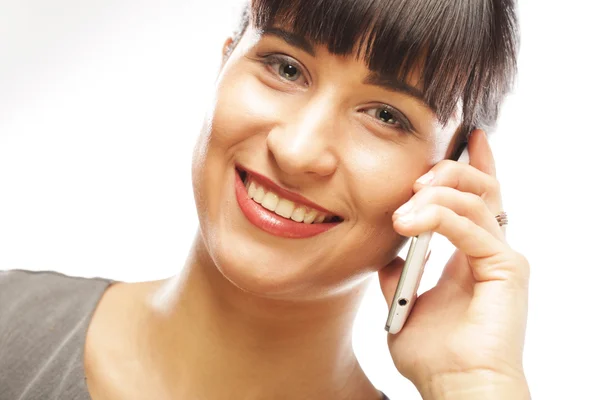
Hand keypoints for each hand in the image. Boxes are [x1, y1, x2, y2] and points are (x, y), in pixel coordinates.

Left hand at [378, 130, 529, 396]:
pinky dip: (442, 219)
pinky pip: (474, 229)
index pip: (476, 199)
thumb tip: (386, 253)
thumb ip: (399, 275)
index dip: (473, 165)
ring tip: (403, 208)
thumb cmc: (435, 355)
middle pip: (481, 189)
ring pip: (477, 201)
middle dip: (449, 172)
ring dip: (437, 195)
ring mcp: (502, 258)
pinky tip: (412, 223)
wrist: (454, 389)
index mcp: (470, 255)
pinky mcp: (507, 270)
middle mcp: (491, 250)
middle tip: (417, 176)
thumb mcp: (403, 305)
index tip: (465, 137)